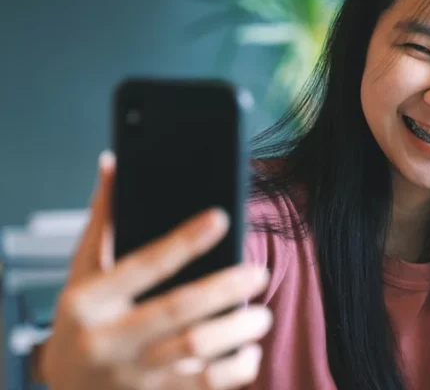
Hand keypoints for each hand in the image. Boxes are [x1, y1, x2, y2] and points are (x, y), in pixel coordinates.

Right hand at [41, 152, 271, 389]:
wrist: (67, 387)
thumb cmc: (80, 320)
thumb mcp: (82, 269)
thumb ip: (104, 219)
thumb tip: (114, 163)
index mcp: (89, 302)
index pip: (142, 265)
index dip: (183, 241)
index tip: (219, 218)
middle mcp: (108, 341)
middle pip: (177, 313)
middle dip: (224, 289)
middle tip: (259, 272)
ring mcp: (133, 376)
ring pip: (196, 355)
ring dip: (237, 332)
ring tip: (261, 316)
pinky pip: (204, 388)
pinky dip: (235, 371)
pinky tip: (248, 352)